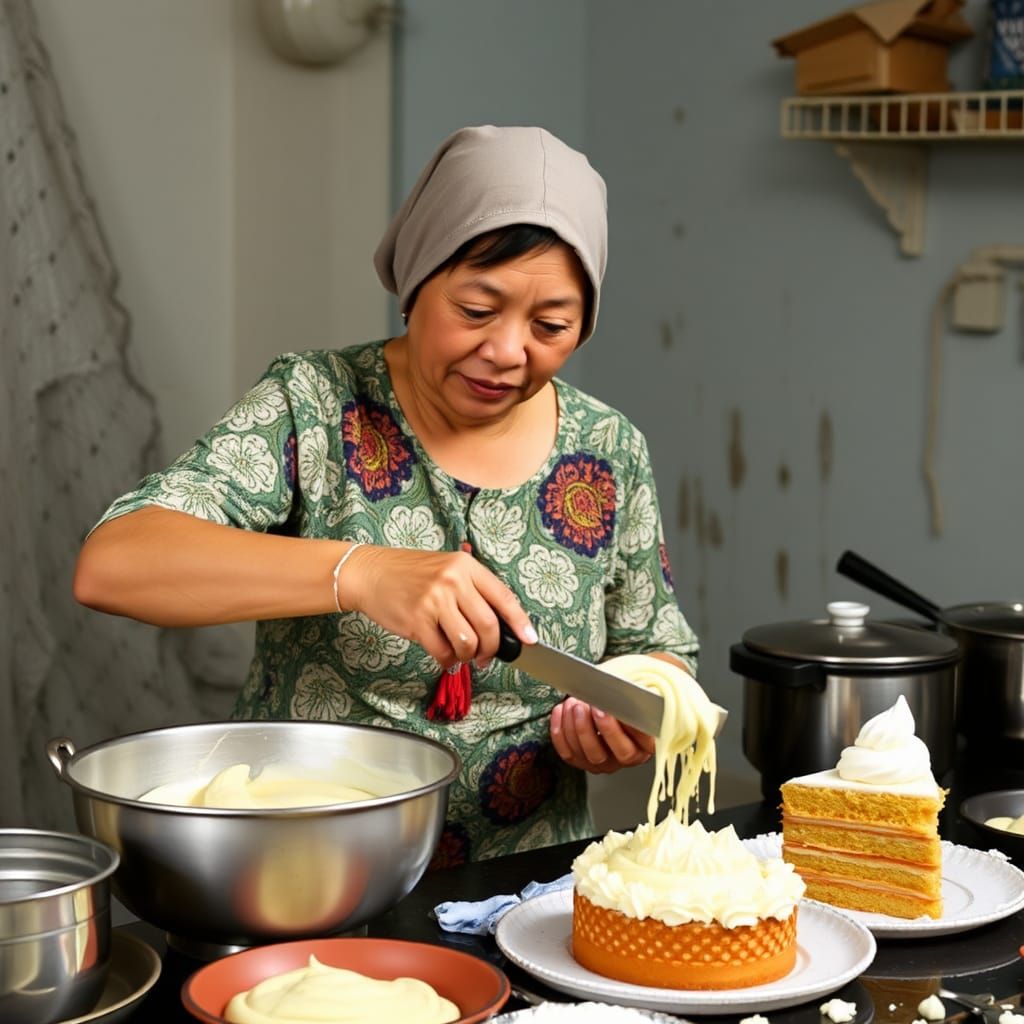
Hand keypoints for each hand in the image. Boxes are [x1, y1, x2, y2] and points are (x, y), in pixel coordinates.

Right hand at [341, 545, 535, 668]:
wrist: (371, 573)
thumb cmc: (409, 573)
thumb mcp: (446, 568)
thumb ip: (472, 590)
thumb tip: (499, 624)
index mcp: (466, 566)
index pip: (503, 596)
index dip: (520, 621)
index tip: (530, 639)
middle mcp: (453, 581)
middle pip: (489, 625)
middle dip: (492, 648)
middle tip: (487, 657)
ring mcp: (434, 600)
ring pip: (468, 641)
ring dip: (469, 656)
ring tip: (462, 655)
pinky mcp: (417, 621)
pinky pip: (443, 651)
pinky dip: (448, 660)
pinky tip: (444, 656)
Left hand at [549, 697, 655, 773]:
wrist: (605, 704)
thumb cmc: (622, 700)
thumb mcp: (636, 696)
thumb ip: (637, 697)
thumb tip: (629, 691)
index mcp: (646, 745)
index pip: (645, 742)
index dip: (633, 727)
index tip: (621, 708)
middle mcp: (625, 758)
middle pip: (619, 753)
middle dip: (605, 728)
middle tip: (595, 707)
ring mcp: (601, 762)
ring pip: (589, 753)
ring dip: (579, 727)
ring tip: (575, 704)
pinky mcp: (579, 760)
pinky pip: (567, 752)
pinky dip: (560, 731)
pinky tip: (562, 710)